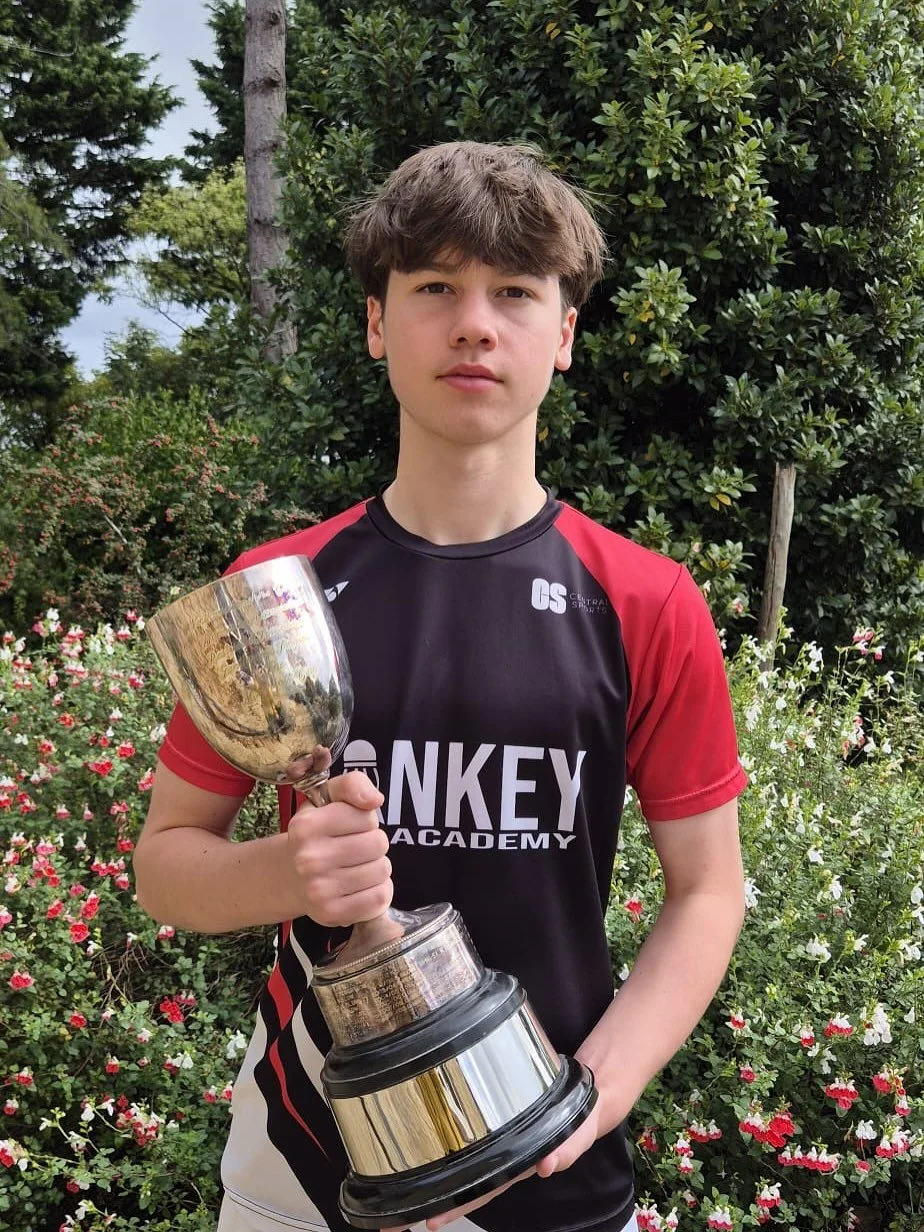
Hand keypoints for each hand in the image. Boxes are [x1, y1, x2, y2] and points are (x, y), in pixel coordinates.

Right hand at [286, 770, 390, 926]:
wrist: (287, 877)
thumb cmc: (316, 834)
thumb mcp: (327, 798)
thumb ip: (353, 785)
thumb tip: (375, 800)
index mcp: (306, 826)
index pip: (367, 817)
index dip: (364, 820)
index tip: (348, 827)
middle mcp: (309, 859)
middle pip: (378, 844)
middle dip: (373, 844)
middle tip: (354, 849)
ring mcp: (319, 890)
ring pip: (383, 871)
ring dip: (377, 867)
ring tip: (357, 867)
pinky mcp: (332, 914)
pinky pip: (379, 899)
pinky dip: (378, 891)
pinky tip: (361, 886)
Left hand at [383, 1098, 601, 1230]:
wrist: (584, 1100)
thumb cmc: (578, 1122)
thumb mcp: (576, 1135)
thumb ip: (565, 1150)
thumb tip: (548, 1165)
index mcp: (516, 1164)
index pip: (479, 1190)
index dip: (454, 1205)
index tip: (426, 1219)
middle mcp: (499, 1157)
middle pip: (458, 1185)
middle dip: (427, 1202)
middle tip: (390, 1220)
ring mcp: (493, 1141)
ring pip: (456, 1165)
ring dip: (427, 1177)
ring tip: (391, 1193)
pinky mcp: (490, 1120)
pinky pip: (460, 1136)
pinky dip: (438, 1144)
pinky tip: (413, 1148)